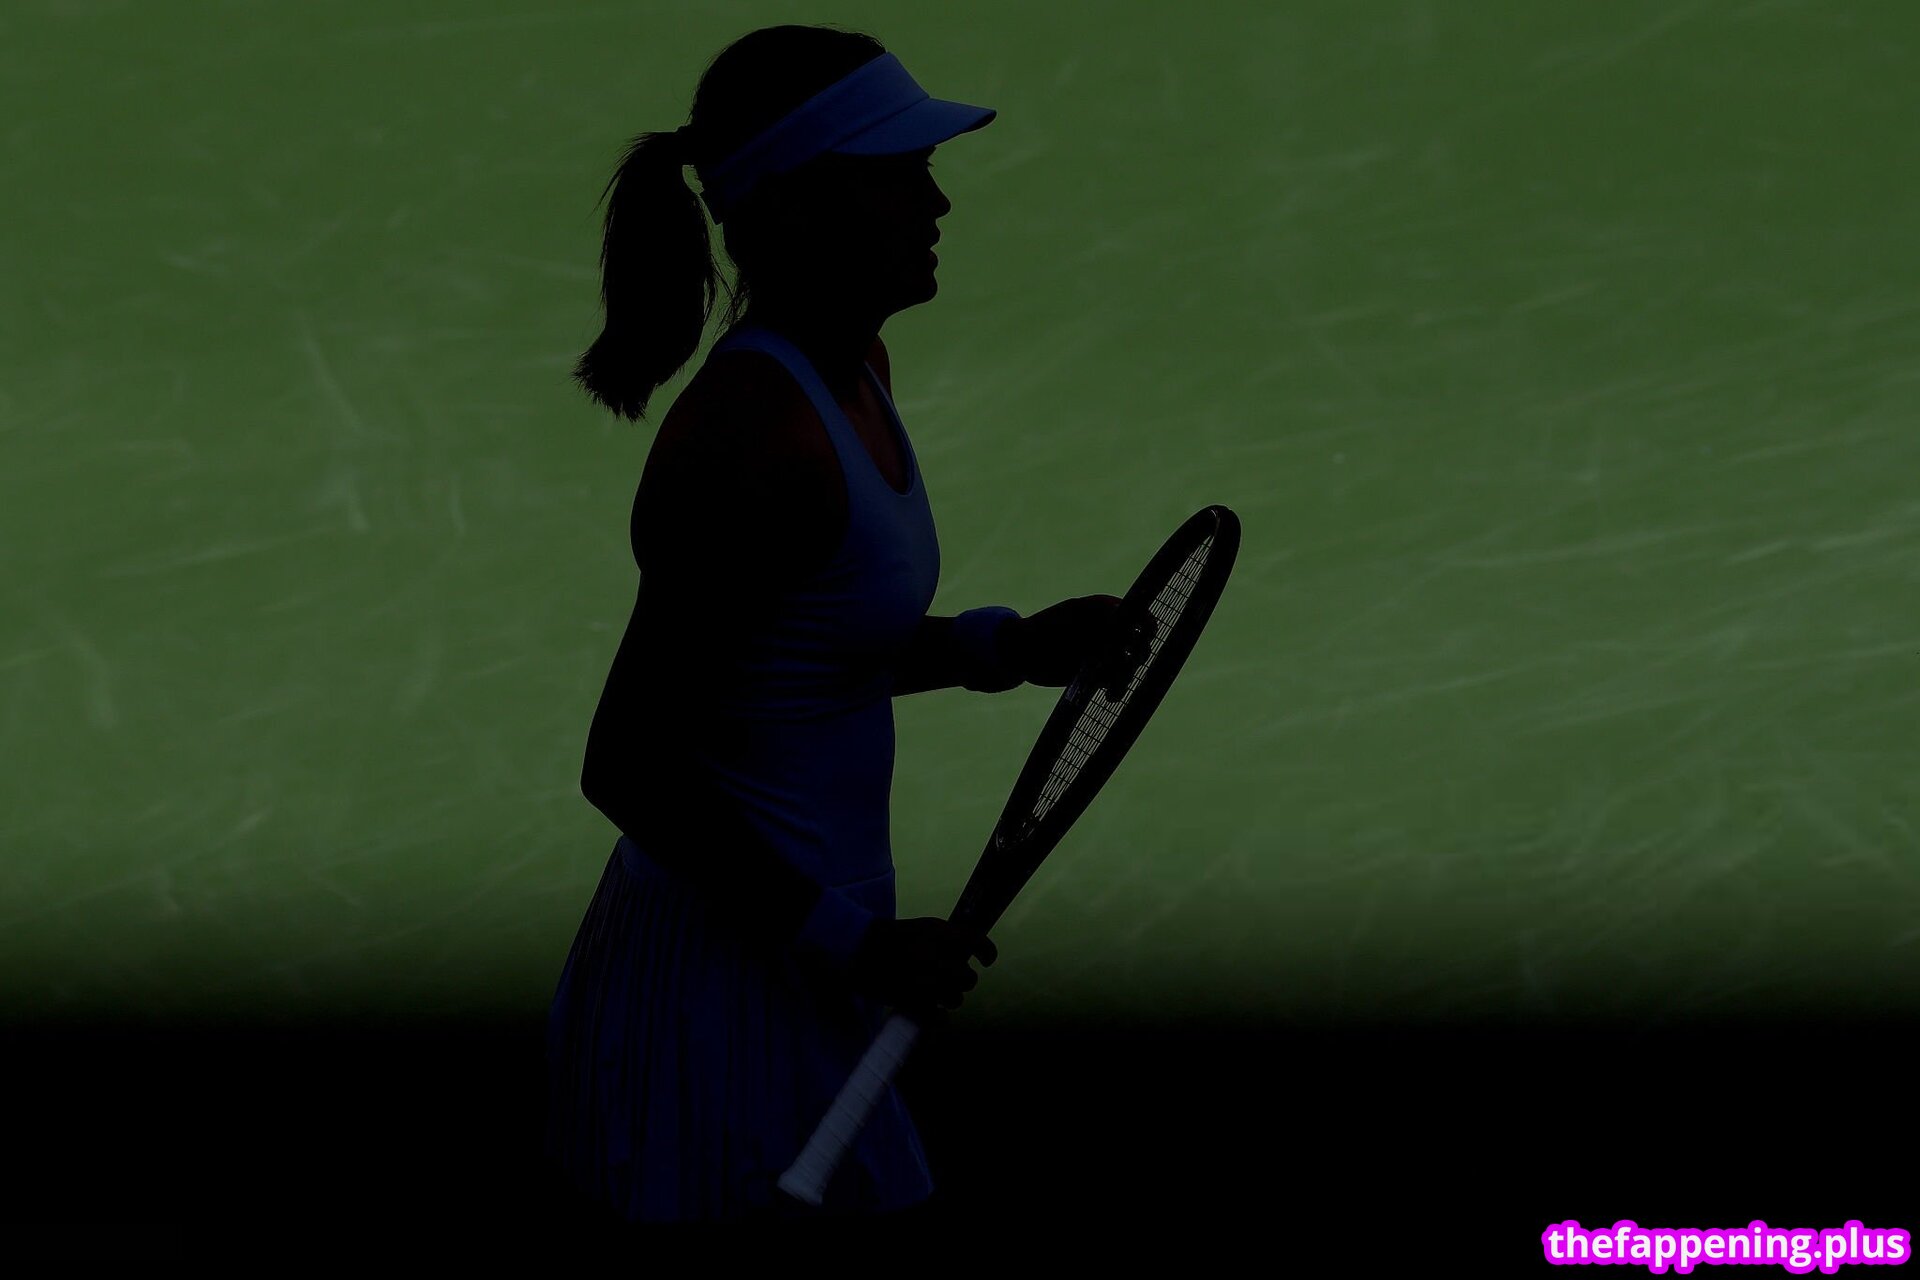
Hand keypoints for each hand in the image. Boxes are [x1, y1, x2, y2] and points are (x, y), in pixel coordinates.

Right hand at [848, 917, 996, 1014]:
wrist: (856, 949)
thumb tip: (973, 954)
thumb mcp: (923, 927)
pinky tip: (935, 1012)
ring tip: (939, 993)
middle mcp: (930, 956)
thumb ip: (949, 938)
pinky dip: (940, 1017)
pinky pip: (939, 1018)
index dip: (987, 952)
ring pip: (956, 999)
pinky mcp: (909, 1002)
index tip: (987, 960)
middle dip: (964, 979)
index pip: (976, 942)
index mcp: (935, 933)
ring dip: (951, 998)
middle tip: (954, 977)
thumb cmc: (893, 937)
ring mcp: (920, 982)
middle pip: (968, 978)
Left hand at [1005, 595, 1151, 690]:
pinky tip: (1111, 696)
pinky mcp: (1095, 675)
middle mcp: (1108, 632)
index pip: (1137, 615)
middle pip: (1138, 643)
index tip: (1146, 633)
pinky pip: (1115, 682)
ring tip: (1116, 687)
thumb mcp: (1071, 615)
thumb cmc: (1043, 626)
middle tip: (1131, 659)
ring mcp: (1103, 654)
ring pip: (1128, 665)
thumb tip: (1124, 617)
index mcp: (1105, 611)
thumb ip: (1097, 616)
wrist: (1020, 653)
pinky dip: (1116, 689)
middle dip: (1138, 653)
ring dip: (1126, 676)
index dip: (1146, 624)